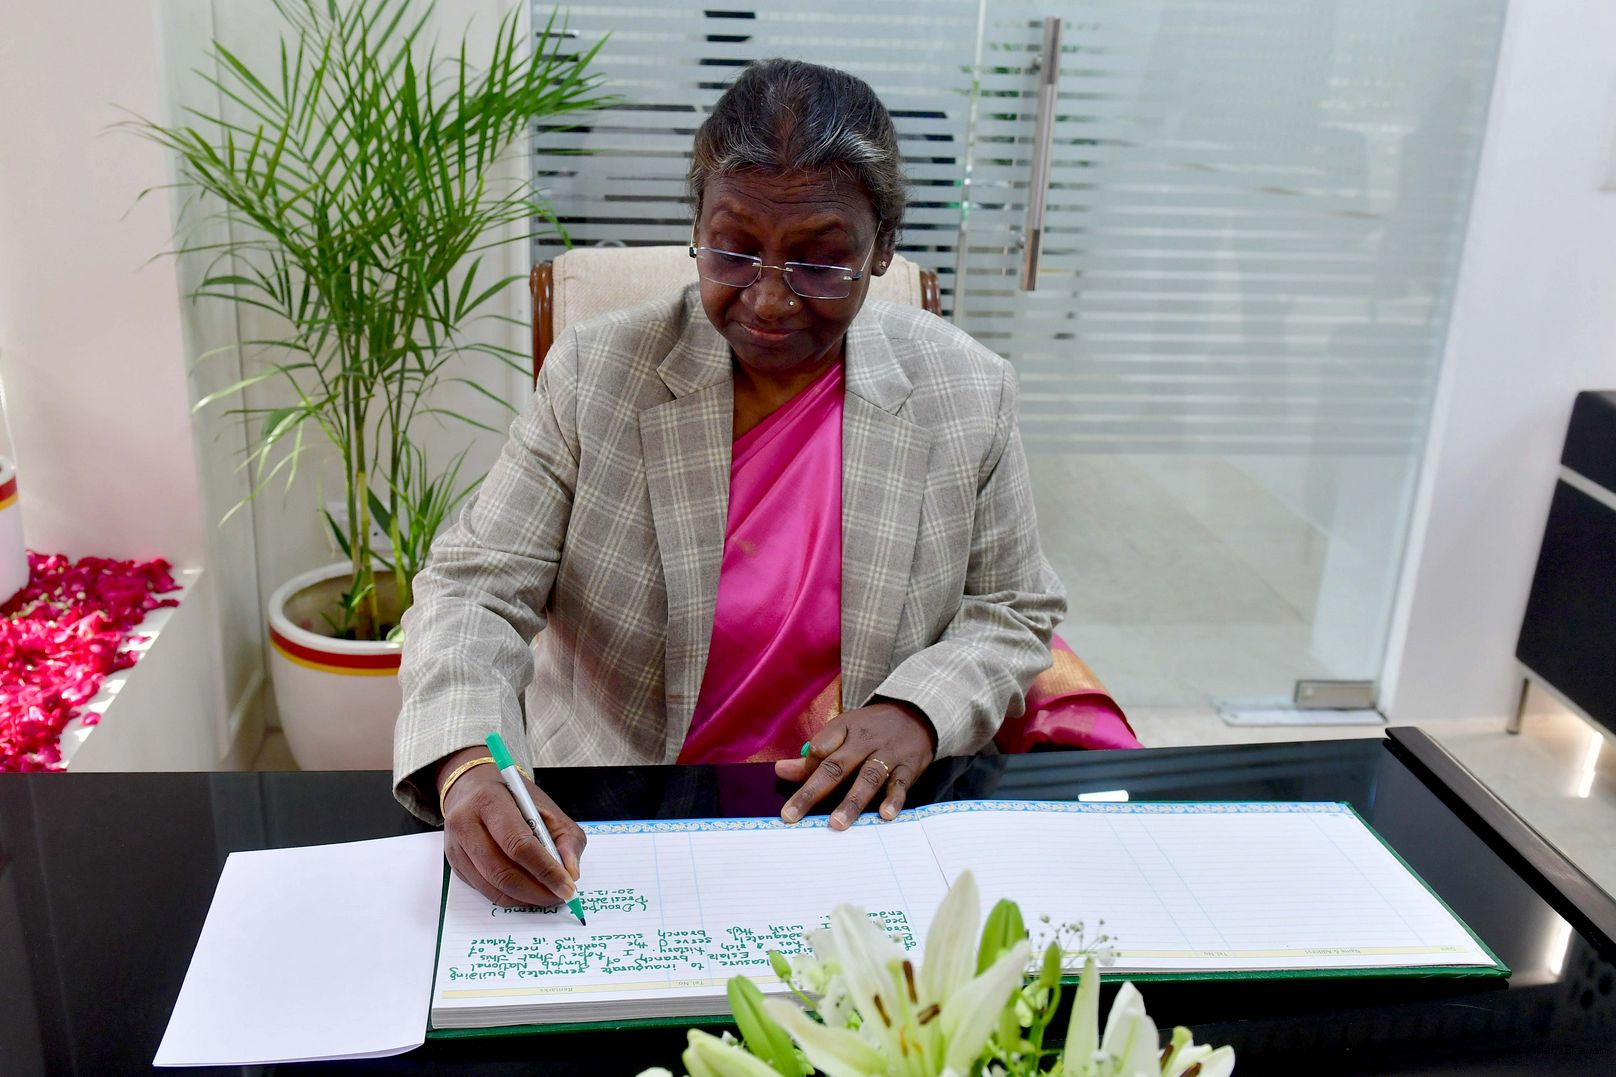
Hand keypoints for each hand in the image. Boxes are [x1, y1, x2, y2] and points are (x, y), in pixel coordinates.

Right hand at [436, 746, 586, 907]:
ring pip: (492, 887)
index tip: (568, 887)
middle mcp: (465, 824)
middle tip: (560, 897)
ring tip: (548, 896)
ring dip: (525, 899)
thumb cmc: (514, 798)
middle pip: (502, 872)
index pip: (518, 844)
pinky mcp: (455, 865)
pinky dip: (511, 898)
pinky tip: (528, 892)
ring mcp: (455, 847)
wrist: (473, 788)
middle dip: (536, 891)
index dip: (546, 870)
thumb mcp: (547, 807)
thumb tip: (571, 874)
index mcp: (489, 802)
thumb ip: (567, 837)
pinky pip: (485, 891)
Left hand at [772, 701, 935, 829]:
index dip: (806, 768)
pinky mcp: (909, 767)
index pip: (819, 748)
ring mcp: (888, 755)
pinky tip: (885, 814)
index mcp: (845, 728)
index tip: (798, 786)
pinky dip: (894, 799)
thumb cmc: (873, 728)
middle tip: (792, 815)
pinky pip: (901, 784)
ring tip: (837, 823)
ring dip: (852, 802)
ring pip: (868, 778)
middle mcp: (865, 741)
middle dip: (813, 792)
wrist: (918, 712)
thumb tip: (781, 771)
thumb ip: (814, 754)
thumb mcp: (843, 730)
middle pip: (836, 767)